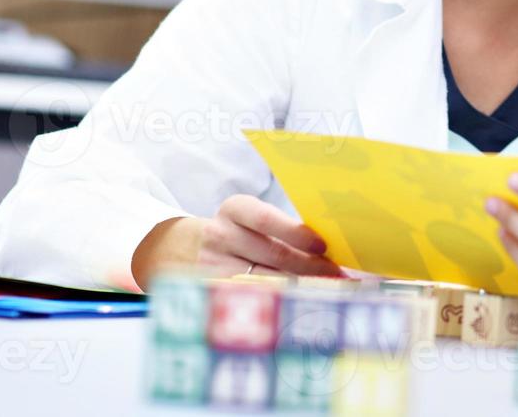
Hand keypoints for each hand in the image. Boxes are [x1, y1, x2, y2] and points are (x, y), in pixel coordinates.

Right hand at [132, 194, 344, 288]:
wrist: (177, 248)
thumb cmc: (234, 233)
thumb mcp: (249, 220)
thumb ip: (283, 230)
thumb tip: (332, 247)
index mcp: (236, 209)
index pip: (266, 218)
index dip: (295, 232)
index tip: (323, 246)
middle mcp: (220, 234)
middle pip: (272, 254)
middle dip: (310, 268)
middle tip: (339, 278)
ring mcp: (211, 265)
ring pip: (262, 280)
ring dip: (299, 288)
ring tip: (328, 294)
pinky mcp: (207, 291)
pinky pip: (247, 299)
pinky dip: (275, 304)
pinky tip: (297, 308)